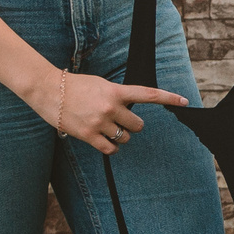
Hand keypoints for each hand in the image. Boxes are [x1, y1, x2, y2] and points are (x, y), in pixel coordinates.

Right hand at [37, 70, 186, 155]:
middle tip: (121, 121)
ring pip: (125, 138)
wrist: (47, 89)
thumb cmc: (75, 85)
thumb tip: (130, 107)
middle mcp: (110, 107)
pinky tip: (106, 142)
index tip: (185, 102)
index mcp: (115, 91)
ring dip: (120, 136)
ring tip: (107, 129)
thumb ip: (117, 95)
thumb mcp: (101, 84)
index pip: (148, 94)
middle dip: (132, 125)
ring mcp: (99, 122)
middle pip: (138, 125)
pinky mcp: (87, 135)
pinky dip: (111, 148)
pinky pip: (110, 149)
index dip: (169, 98)